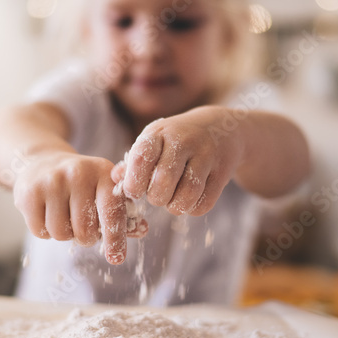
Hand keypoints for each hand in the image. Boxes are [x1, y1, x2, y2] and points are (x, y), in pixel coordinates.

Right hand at [12, 152, 146, 264]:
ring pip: (61, 234)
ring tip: (62, 215)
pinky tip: (46, 212)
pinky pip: (40, 231)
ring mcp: (51, 180)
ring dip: (63, 234)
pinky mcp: (29, 191)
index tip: (117, 259)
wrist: (41, 162)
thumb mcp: (102, 190)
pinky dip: (44, 230)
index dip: (115, 238)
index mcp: (103, 172)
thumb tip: (142, 230)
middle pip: (84, 231)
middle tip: (81, 225)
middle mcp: (78, 172)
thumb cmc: (80, 184)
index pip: (111, 211)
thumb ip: (121, 213)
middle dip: (84, 237)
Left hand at [119, 106, 243, 215]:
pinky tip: (189, 200)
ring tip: (172, 200)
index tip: (135, 191)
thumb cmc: (176, 141)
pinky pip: (204, 203)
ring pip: (186, 195)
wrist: (222, 128)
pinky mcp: (222, 172)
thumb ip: (134, 162)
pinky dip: (193, 209)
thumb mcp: (154, 142)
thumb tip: (115, 180)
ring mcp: (206, 156)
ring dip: (175, 206)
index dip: (134, 183)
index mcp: (159, 132)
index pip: (141, 159)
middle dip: (156, 198)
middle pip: (163, 182)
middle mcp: (183, 141)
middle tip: (157, 195)